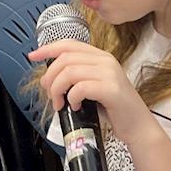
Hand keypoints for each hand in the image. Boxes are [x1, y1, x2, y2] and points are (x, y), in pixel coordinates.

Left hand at [28, 40, 153, 145]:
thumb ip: (74, 78)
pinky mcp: (111, 89)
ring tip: (61, 103)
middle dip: (50, 77)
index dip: (47, 49)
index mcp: (101, 57)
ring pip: (69, 72)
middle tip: (51, 94)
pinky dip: (72, 98)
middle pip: (65, 58)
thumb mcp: (92, 88)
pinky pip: (80, 88)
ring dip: (58, 90)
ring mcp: (110, 74)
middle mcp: (106, 61)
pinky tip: (75, 107)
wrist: (137, 126)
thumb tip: (47, 79)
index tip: (33, 56)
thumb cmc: (114, 109)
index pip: (69, 44)